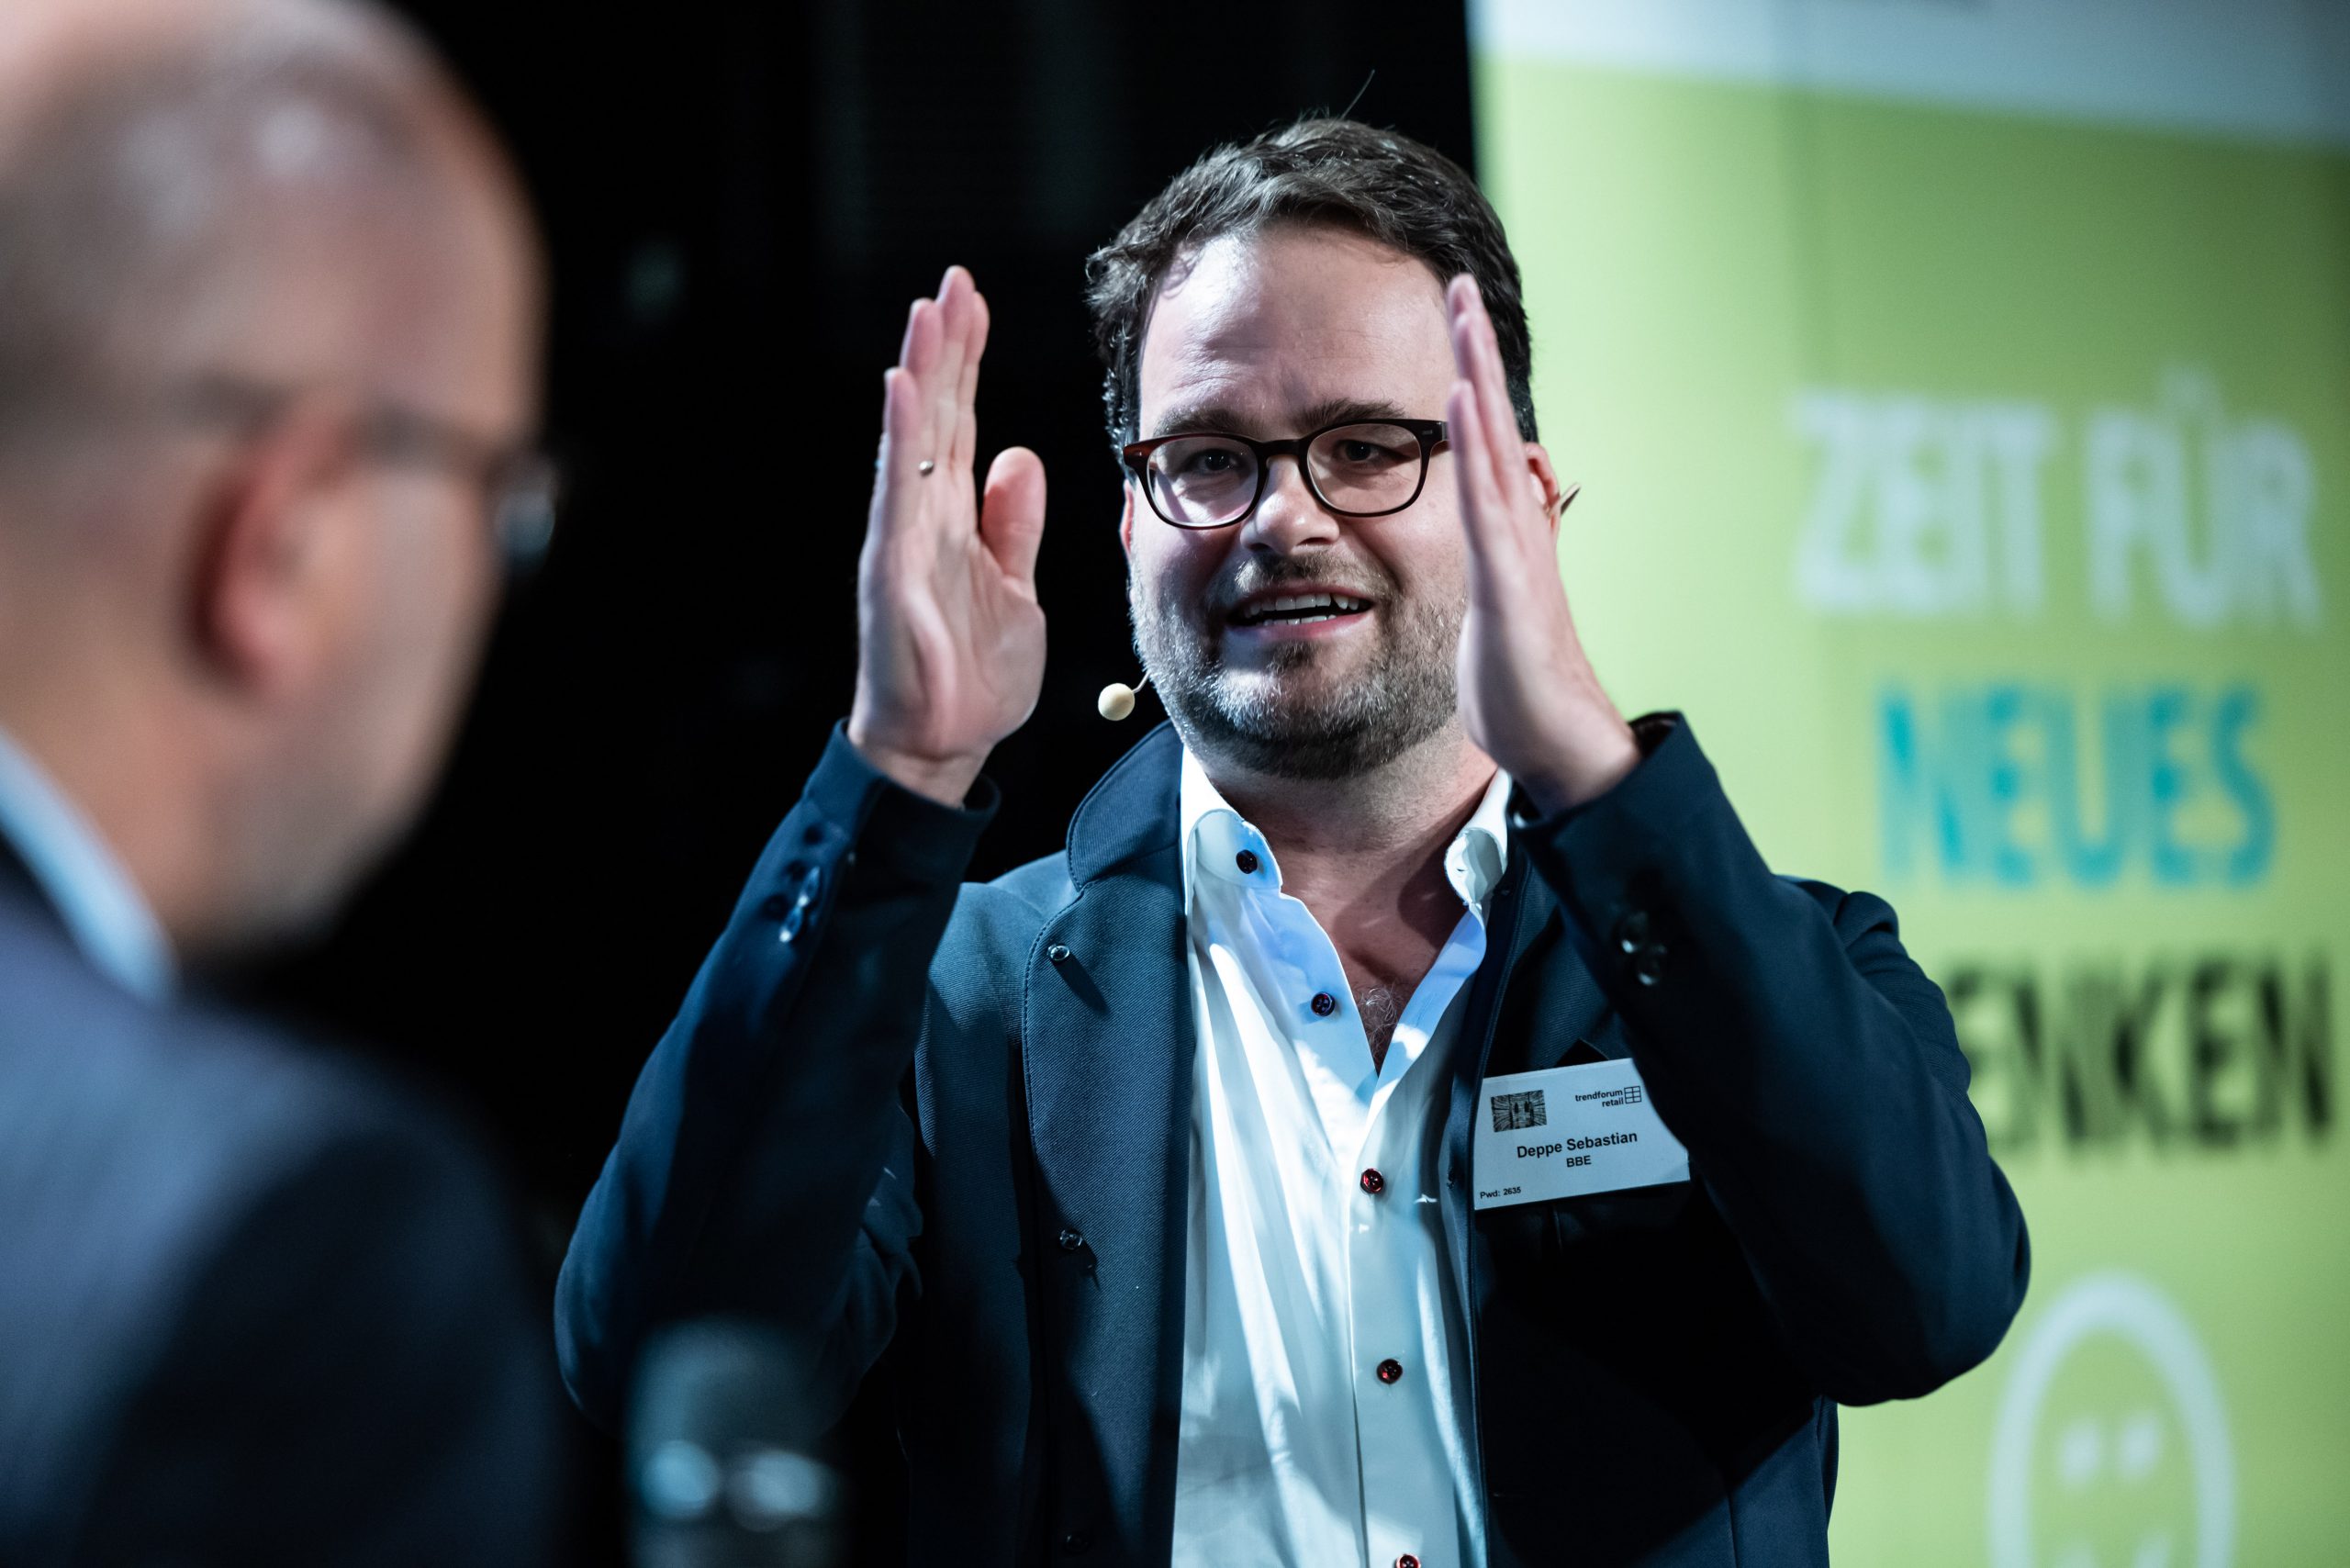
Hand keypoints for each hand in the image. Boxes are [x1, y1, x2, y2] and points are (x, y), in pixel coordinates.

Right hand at [847, 266, 1047, 805]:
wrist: (943, 744)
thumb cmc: (972, 674)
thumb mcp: (1015, 587)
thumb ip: (1012, 526)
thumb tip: (1019, 458)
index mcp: (952, 518)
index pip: (960, 424)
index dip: (968, 363)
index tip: (975, 303)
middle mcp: (921, 516)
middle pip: (935, 415)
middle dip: (946, 346)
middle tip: (955, 280)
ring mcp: (903, 537)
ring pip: (912, 438)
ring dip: (920, 370)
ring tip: (930, 308)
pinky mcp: (892, 566)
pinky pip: (898, 490)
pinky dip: (901, 435)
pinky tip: (905, 384)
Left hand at [1444, 274, 1638, 814]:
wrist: (1552, 735)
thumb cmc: (1518, 672)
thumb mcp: (1496, 593)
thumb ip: (1498, 543)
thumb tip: (1504, 498)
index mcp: (1507, 524)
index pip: (1483, 433)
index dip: (1469, 372)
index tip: (1453, 313)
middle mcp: (1517, 522)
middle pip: (1492, 420)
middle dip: (1473, 351)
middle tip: (1459, 284)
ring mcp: (1515, 549)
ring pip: (1491, 448)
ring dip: (1473, 378)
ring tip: (1460, 319)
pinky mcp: (1508, 584)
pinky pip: (1486, 506)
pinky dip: (1472, 452)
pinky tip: (1457, 404)